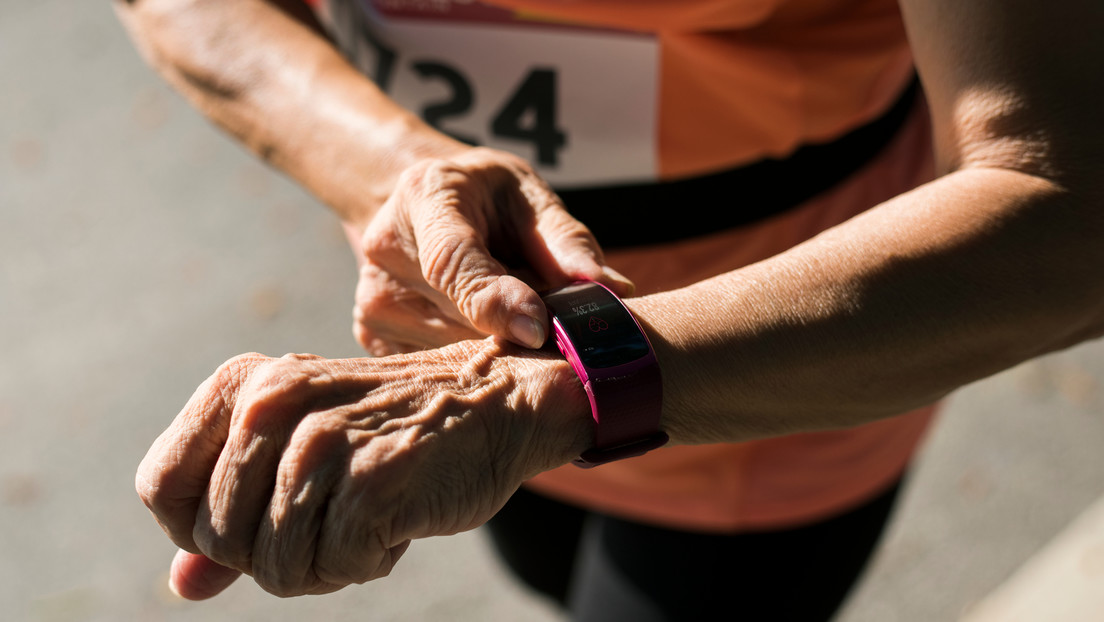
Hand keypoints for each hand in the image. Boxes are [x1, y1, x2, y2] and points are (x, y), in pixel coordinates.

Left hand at [136, 341, 589, 598]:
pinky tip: (395, 524)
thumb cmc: (393, 432)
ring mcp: (323, 440)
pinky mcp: (373, 480)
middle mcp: (273, 401)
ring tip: (364, 520)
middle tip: (331, 522)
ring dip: (322, 566)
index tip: (261, 521)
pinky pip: (333, 569)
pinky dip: (364, 565)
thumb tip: (181, 587)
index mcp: (244, 384)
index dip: (204, 529)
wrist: (498, 403)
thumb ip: (233, 513)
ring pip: (272, 566)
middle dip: (273, 556)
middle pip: (218, 540)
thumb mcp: (303, 451)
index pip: (162, 489)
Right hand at [350, 147, 632, 355]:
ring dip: (497, 345)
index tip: (539, 329)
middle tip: (551, 317)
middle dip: (517, 326)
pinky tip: (481, 331)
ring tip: (509, 311)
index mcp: (426, 197)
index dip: (496, 300)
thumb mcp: (529, 196)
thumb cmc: (485, 197)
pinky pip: (440, 368)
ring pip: (454, 350)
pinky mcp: (373, 338)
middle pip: (461, 315)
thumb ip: (567, 241)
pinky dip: (473, 358)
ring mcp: (373, 300)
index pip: (454, 260)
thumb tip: (613, 291)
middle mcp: (387, 249)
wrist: (416, 202)